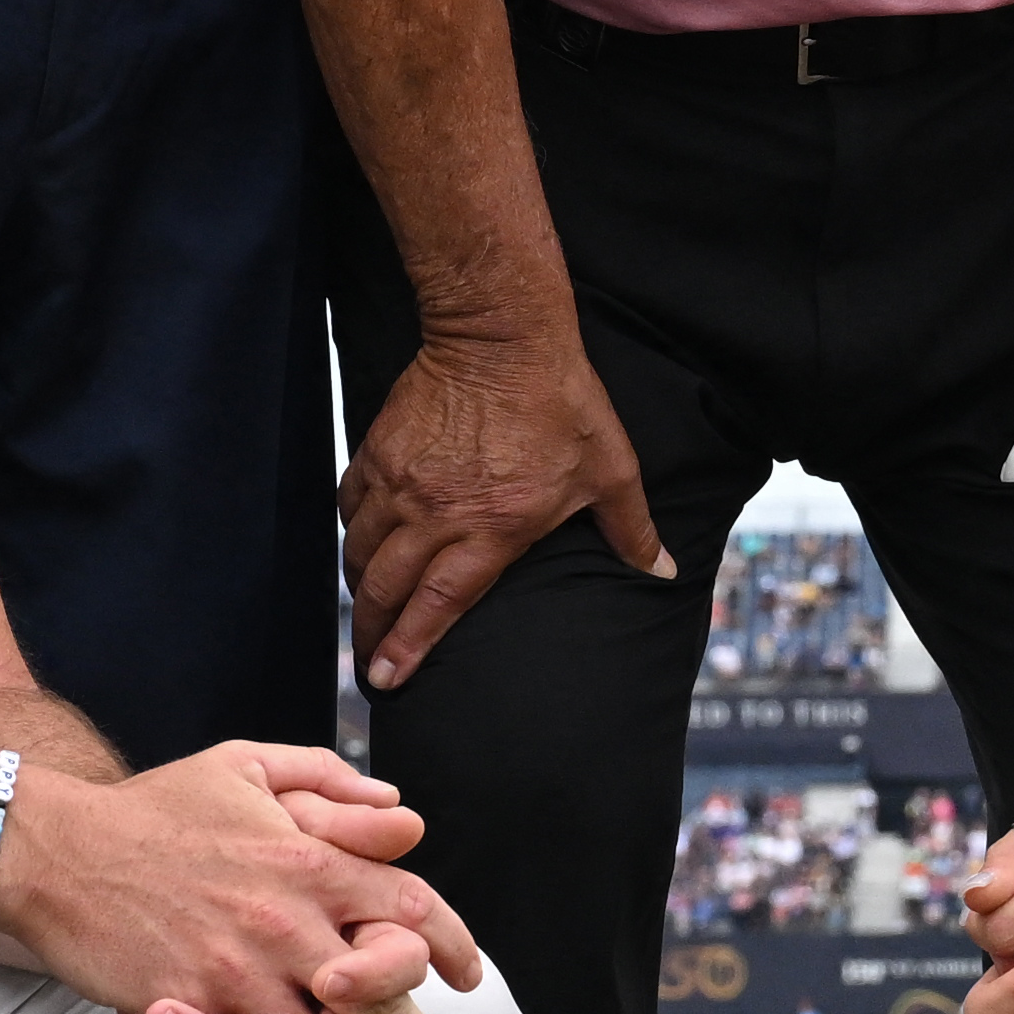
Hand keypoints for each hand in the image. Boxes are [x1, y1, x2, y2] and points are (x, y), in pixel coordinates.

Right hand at [0, 741, 484, 1013]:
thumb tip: (402, 817)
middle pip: (382, 1002)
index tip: (466, 977)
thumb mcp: (245, 766)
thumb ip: (330, 786)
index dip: (449, 947)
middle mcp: (283, 921)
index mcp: (306, 860)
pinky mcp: (186, 1012)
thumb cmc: (153, 809)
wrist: (57, 849)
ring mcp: (234, 973)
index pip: (410, 909)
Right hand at [341, 321, 672, 693]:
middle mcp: (436, 512)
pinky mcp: (378, 450)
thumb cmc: (561, 401)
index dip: (410, 647)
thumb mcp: (610, 468)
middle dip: (372, 635)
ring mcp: (400, 481)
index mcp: (492, 527)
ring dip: (360, 588)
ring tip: (367, 611)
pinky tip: (361, 544)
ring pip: (361, 551)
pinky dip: (351, 532)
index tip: (388, 679)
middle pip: (385, 589)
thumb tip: (664, 571)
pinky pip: (350, 505)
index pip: (438, 603)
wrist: (502, 334)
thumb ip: (631, 529)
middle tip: (369, 663)